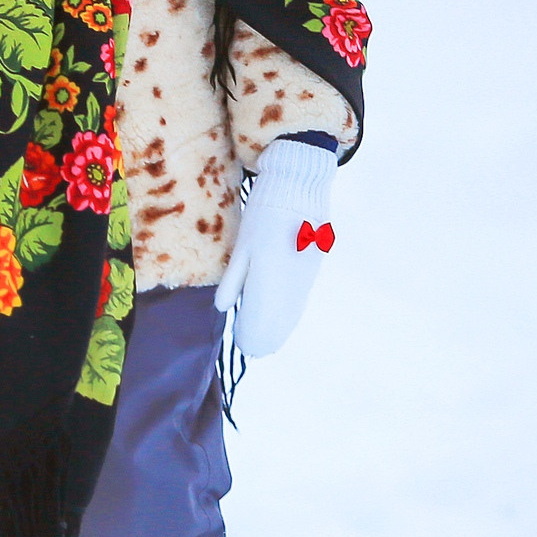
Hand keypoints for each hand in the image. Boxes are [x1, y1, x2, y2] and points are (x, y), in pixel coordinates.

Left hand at [215, 135, 337, 354]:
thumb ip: (234, 280)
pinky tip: (284, 318)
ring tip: (267, 341)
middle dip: (264, 337)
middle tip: (252, 348)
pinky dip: (290, 314)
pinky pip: (300, 301)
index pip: (260, 323)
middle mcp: (291, 286)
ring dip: (279, 328)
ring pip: (291, 314)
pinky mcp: (313, 270)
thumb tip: (223, 308)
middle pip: (278, 324)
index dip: (250, 336)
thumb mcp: (243, 245)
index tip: (242, 345)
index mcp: (269, 281)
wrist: (300, 188)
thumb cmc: (264, 214)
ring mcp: (306, 279)